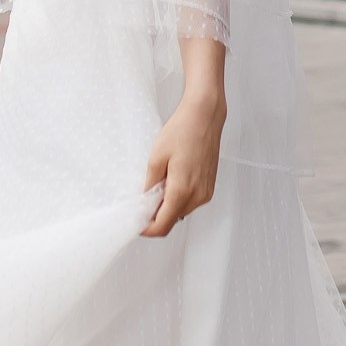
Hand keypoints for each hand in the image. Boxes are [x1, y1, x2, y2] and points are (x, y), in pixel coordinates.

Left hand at [143, 84, 224, 238]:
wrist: (204, 116)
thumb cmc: (182, 131)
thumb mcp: (156, 158)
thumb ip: (149, 185)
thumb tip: (144, 202)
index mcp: (182, 191)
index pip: (163, 226)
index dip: (147, 229)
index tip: (136, 223)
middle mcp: (198, 196)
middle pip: (172, 220)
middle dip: (156, 215)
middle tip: (143, 200)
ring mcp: (206, 192)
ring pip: (181, 211)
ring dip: (168, 205)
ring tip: (158, 183)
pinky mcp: (209, 186)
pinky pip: (190, 201)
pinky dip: (178, 197)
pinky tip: (171, 179)